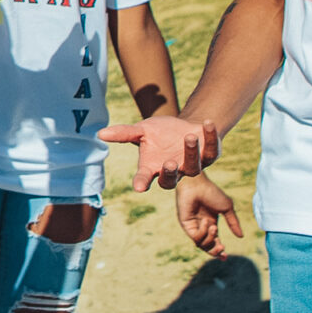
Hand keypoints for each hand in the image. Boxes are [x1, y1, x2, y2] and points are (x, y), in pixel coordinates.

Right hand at [98, 116, 219, 190]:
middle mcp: (173, 170)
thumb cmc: (160, 133)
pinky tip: (207, 124)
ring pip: (193, 166)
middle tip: (168, 162)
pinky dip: (210, 137)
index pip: (145, 178)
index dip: (141, 183)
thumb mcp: (142, 131)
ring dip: (191, 151)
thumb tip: (100, 133)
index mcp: (154, 168)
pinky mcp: (209, 155)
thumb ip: (124, 133)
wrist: (185, 127)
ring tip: (189, 137)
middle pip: (171, 181)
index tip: (138, 187)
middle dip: (169, 172)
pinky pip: (211, 150)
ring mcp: (192, 165)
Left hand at [176, 173, 242, 259]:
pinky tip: (205, 222)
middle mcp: (202, 227)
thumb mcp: (226, 208)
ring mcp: (193, 227)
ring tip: (213, 226)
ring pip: (202, 245)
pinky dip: (203, 232)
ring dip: (210, 239)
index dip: (219, 251)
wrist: (197, 184)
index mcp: (211, 223)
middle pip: (208, 248)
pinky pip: (196, 237)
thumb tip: (241, 236)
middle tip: (222, 247)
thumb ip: (233, 222)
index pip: (215, 242)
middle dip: (215, 251)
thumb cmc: (212, 192)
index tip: (225, 257)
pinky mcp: (186, 226)